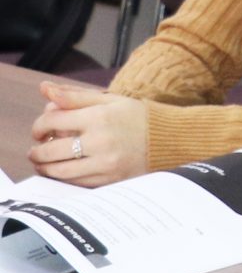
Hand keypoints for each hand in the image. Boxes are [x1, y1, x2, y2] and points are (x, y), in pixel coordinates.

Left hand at [28, 81, 150, 184]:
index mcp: (100, 117)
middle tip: (36, 150)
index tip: (40, 130)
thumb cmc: (139, 118)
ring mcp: (106, 163)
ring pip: (60, 171)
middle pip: (51, 149)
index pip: (52, 120)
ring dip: (45, 167)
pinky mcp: (111, 180)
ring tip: (44, 163)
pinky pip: (76, 183)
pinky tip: (64, 171)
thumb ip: (75, 96)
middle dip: (37, 150)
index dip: (39, 125)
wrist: (174, 141)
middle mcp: (101, 141)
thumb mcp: (110, 101)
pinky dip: (64, 178)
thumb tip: (44, 89)